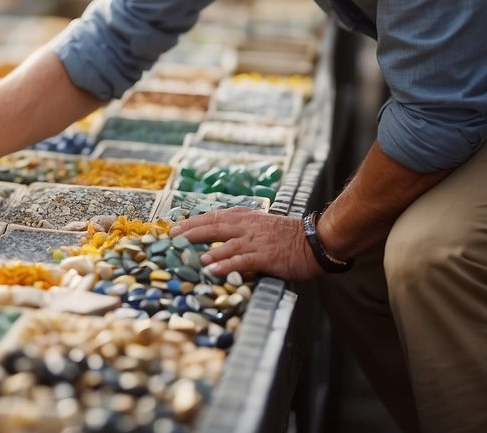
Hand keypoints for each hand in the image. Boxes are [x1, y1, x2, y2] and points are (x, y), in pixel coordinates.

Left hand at [168, 207, 322, 281]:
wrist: (314, 242)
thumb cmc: (287, 236)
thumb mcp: (261, 224)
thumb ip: (241, 227)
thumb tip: (219, 233)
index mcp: (246, 217)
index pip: (214, 217)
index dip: (193, 222)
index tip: (175, 227)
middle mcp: (248, 227)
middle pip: (214, 226)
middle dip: (191, 231)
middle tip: (172, 237)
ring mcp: (256, 241)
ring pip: (226, 243)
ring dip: (206, 248)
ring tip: (188, 253)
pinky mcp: (265, 256)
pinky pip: (242, 261)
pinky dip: (226, 264)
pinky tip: (213, 269)